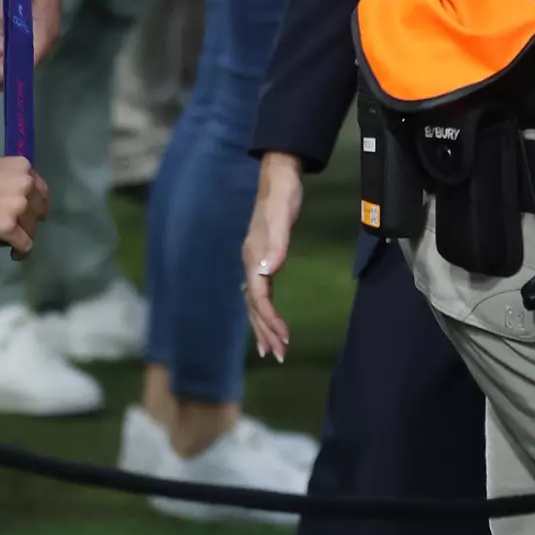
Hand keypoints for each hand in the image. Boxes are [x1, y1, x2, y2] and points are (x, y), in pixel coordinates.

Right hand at [0, 151, 47, 255]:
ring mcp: (19, 207)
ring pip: (32, 229)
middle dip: (30, 220)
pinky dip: (20, 251)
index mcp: (22, 167)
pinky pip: (25, 244)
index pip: (41, 190)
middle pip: (39, 210)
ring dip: (22, 235)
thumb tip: (9, 200)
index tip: (29, 212)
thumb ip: (8, 181)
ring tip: (7, 241)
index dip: (35, 204)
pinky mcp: (9, 227)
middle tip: (18, 227)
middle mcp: (26, 185)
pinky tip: (14, 253)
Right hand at [242, 151, 304, 361]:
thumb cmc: (282, 197)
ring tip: (271, 349)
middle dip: (264, 332)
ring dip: (262, 326)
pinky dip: (265, 311)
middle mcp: (251, 262)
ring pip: (255, 302)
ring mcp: (255, 262)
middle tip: (277, 356)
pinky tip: (268, 321)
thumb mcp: (282, 218)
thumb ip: (275, 244)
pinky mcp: (263, 259)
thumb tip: (268, 271)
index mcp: (253, 257)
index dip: (269, 320)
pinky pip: (261, 293)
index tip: (283, 339)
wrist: (279, 178)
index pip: (258, 297)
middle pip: (253, 305)